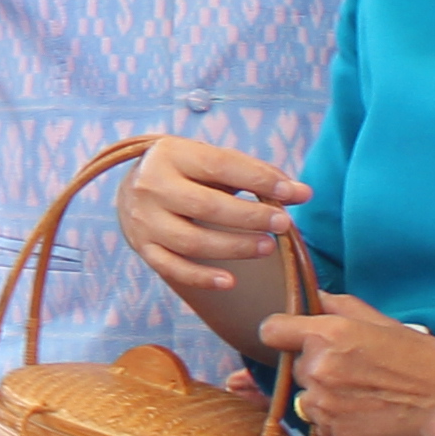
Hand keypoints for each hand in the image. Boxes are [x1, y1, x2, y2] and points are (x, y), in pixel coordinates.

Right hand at [119, 137, 303, 290]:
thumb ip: (255, 174)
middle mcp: (152, 186)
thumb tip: (302, 193)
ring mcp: (144, 220)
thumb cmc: (186, 172)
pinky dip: (202, 278)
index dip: (259, 180)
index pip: (220, 166)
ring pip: (192, 242)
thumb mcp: (212, 161)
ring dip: (235, 247)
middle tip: (284, 224)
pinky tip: (230, 281)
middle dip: (251, 217)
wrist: (132, 188)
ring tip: (268, 247)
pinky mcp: (143, 248)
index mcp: (171, 154)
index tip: (293, 193)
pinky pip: (173, 269)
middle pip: (207, 207)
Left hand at [258, 291, 434, 435]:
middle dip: (317, 367)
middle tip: (356, 371)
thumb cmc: (424, 360)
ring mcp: (325, 408)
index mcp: (329, 335)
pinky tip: (370, 414)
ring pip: (307, 399)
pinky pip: (323, 427)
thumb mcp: (383, 323)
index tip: (290, 337)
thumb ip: (340, 306)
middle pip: (295, 367)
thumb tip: (313, 296)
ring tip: (366, 395)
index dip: (282, 333)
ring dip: (326, 398)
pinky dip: (339, 422)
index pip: (272, 330)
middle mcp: (320, 370)